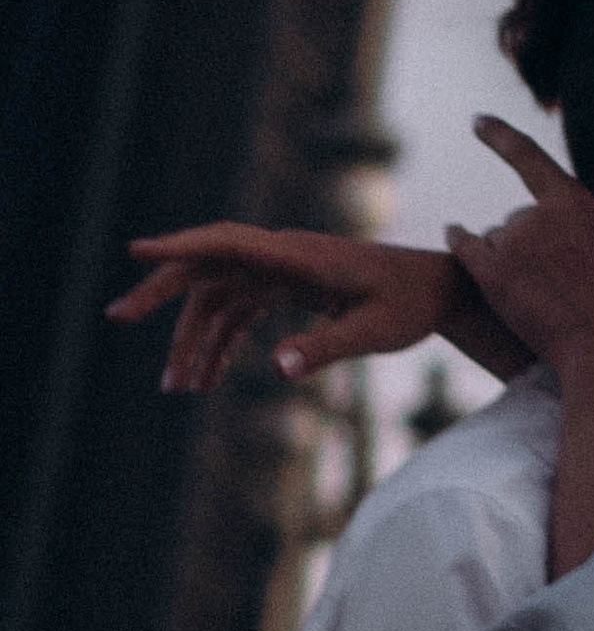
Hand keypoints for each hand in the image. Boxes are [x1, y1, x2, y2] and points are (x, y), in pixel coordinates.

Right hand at [108, 229, 483, 392]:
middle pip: (206, 267)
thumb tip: (277, 369)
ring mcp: (281, 272)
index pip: (228, 242)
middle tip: (117, 317)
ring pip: (218, 297)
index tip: (135, 252)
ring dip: (193, 338)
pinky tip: (206, 379)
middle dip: (161, 292)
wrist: (439, 291)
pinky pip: (239, 311)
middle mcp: (282, 257)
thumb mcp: (377, 331)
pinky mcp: (287, 289)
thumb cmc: (413, 305)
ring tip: (176, 388)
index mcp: (299, 256)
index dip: (180, 245)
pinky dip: (220, 343)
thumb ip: (328, 346)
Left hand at [447, 119, 593, 377]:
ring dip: (508, 261)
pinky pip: (465, 246)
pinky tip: (453, 231)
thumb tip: (530, 216)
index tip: (478, 122)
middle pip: (517, 219)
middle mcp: (538, 214)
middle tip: (562, 282)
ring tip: (543, 295)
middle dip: (529, 244)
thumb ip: (577, 222)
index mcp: (575, 201)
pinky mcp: (493, 274)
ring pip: (496, 240)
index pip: (529, 158)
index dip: (500, 137)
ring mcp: (513, 243)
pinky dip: (459, 241)